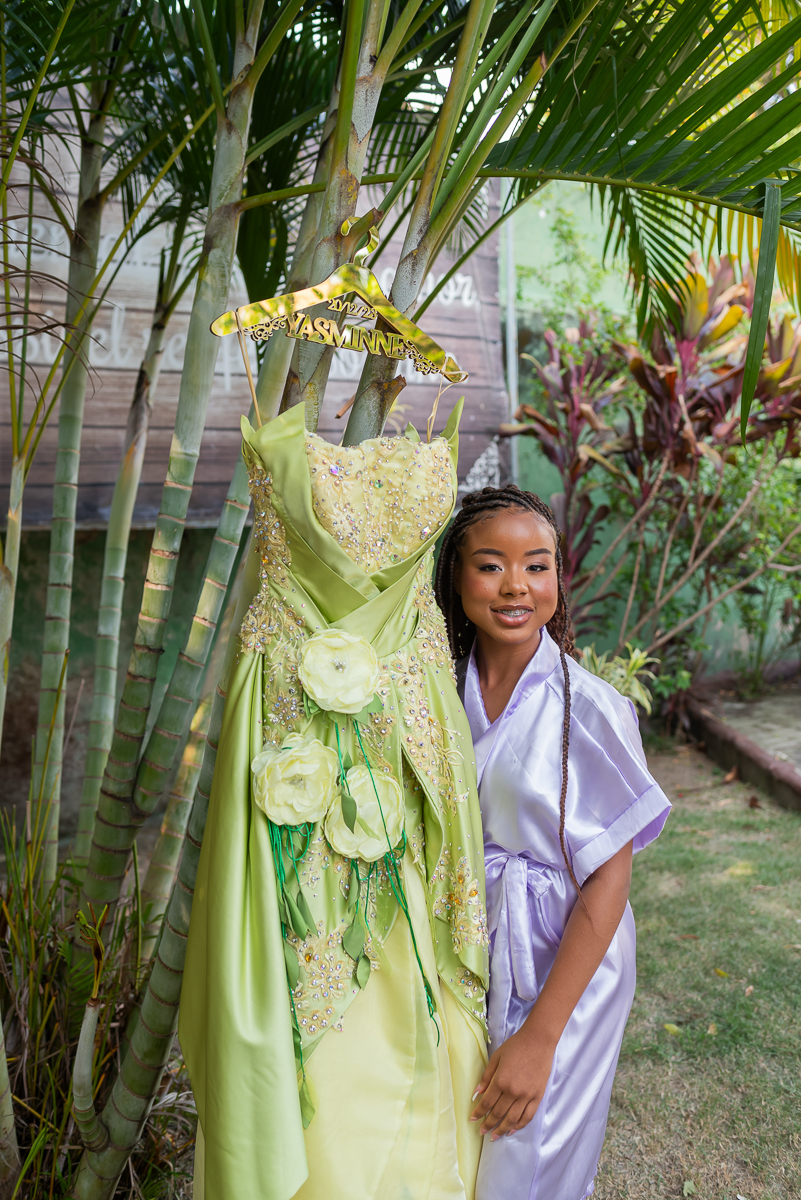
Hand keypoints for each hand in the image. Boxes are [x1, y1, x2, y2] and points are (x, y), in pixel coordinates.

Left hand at [470, 1024, 553, 1139]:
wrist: (538, 1041)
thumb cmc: (515, 1046)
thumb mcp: (496, 1057)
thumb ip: (486, 1077)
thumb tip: (477, 1094)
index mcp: (501, 1080)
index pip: (487, 1102)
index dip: (479, 1113)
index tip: (472, 1120)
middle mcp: (513, 1091)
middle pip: (498, 1113)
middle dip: (488, 1124)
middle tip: (482, 1132)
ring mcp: (527, 1096)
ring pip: (512, 1119)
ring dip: (502, 1129)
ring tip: (495, 1136)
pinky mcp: (538, 1097)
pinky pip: (528, 1116)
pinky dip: (519, 1125)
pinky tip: (512, 1129)